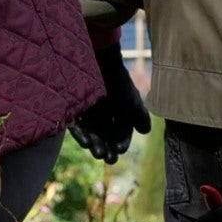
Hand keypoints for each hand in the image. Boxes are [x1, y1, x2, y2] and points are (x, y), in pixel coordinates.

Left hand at [68, 27, 149, 161]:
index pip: (122, 132)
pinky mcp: (75, 107)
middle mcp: (105, 112)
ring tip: (97, 153)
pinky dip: (81, 134)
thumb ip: (139, 117)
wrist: (97, 62)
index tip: (119, 150)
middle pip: (106, 136)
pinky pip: (77, 125)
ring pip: (92, 133)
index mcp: (120, 110)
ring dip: (95, 144)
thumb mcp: (132, 101)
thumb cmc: (118, 82)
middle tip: (108, 159)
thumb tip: (145, 131)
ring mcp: (90, 110)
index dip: (121, 142)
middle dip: (107, 148)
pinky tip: (85, 142)